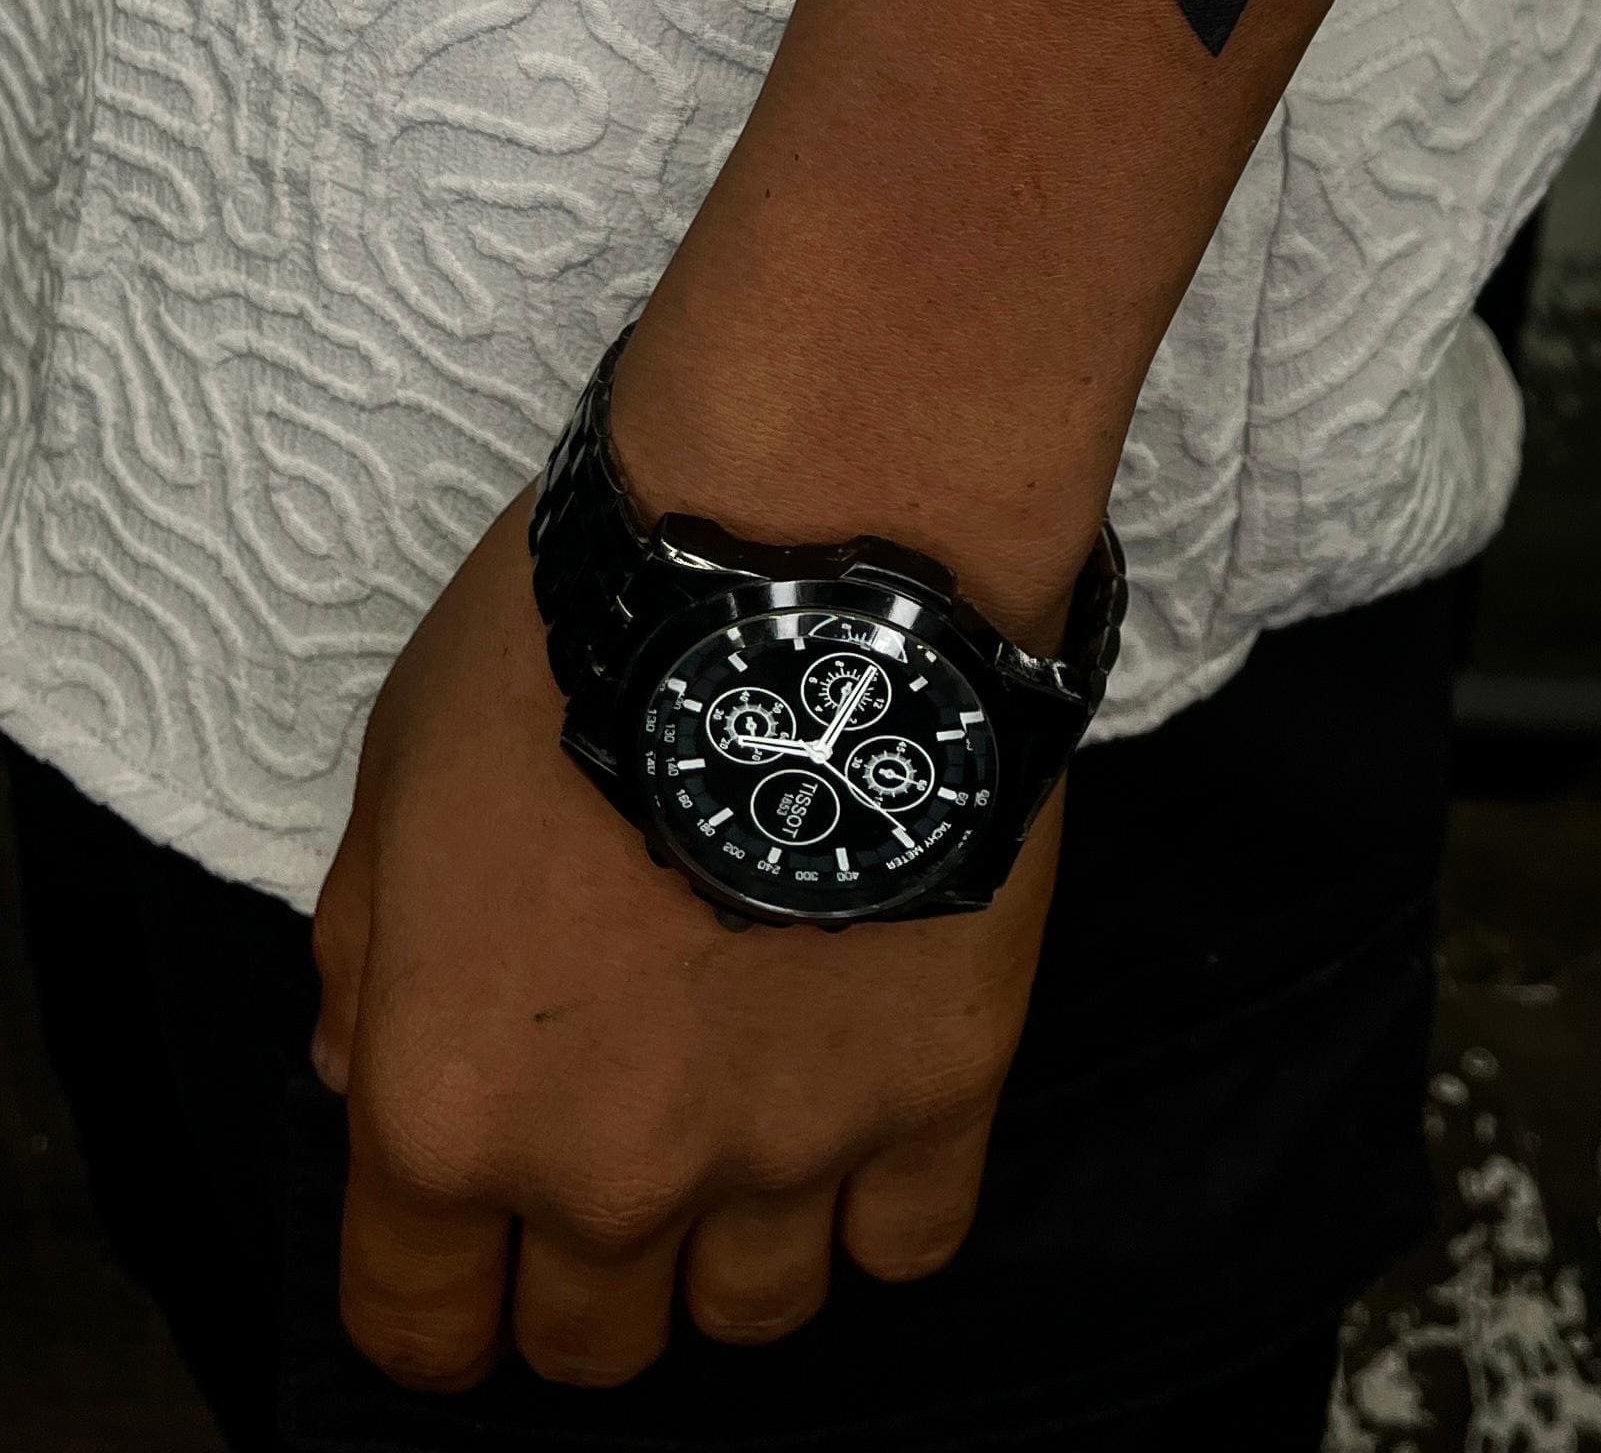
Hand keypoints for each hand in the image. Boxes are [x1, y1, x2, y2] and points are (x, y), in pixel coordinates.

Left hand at [311, 497, 1057, 1392]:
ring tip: (744, 1123)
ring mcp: (783, 1149)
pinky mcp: (934, 1092)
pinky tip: (855, 1104)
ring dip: (732, 1246)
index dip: (434, 1300)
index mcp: (449, 1106)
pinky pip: (906, 1245)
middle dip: (584, 1274)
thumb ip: (365, 954)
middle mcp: (610, 1170)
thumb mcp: (399, 773)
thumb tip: (358, 1074)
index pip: (417, 1325)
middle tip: (614, 1155)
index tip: (464, 1258)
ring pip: (752, 1317)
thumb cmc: (575, 641)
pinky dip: (873, 1202)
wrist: (793, 564)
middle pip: (593, 1345)